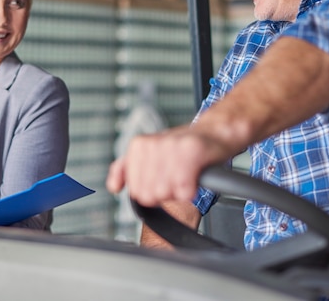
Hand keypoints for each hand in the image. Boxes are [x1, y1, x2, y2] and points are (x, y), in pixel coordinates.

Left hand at [106, 125, 229, 206]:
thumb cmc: (184, 148)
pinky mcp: (192, 151)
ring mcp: (171, 146)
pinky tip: (194, 178)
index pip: (136, 191)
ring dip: (179, 191)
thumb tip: (113, 186)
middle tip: (177, 176)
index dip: (153, 192)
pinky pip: (183, 189)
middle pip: (149, 195)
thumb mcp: (149, 155)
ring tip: (186, 175)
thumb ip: (126, 169)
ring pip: (165, 193)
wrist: (215, 134)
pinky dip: (190, 190)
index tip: (164, 179)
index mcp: (138, 145)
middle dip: (166, 193)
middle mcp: (152, 144)